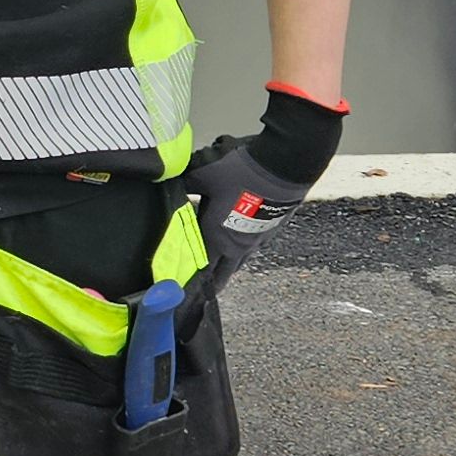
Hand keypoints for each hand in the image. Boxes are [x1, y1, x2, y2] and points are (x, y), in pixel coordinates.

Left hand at [188, 87, 343, 289]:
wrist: (285, 162)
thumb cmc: (242, 171)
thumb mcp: (202, 172)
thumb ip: (185, 181)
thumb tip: (169, 179)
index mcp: (217, 236)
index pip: (201, 266)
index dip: (192, 279)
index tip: (187, 293)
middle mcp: (239, 243)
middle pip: (224, 270)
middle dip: (214, 282)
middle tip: (207, 293)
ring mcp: (259, 236)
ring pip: (242, 259)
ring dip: (231, 267)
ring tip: (224, 274)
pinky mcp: (275, 225)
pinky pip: (257, 243)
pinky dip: (248, 248)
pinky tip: (246, 245)